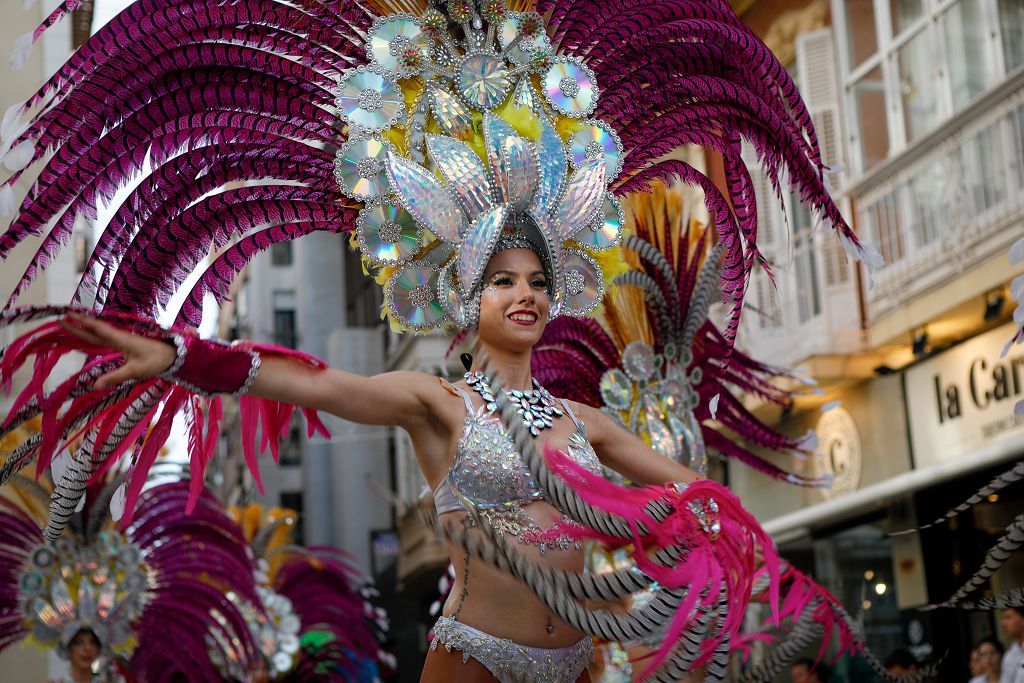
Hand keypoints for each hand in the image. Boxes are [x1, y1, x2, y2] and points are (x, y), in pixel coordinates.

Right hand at [60, 312, 177, 388]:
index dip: (82, 323)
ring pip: (100, 333)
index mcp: (121, 339)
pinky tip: (91, 336)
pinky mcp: (127, 344)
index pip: (98, 329)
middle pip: (95, 330)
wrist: (174, 355)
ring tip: (71, 325)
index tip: (68, 315)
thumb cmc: (157, 360)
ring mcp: (124, 340)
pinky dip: (95, 335)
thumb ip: (115, 377)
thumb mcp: (136, 371)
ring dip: (86, 329)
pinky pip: (106, 338)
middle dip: (79, 325)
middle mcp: (120, 337)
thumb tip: (95, 386)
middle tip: (62, 319)